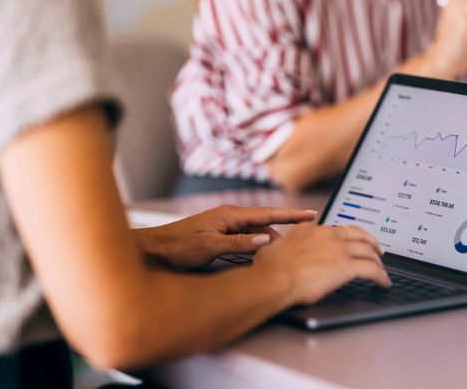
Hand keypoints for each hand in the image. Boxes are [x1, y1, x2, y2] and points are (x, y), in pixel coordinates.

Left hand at [134, 206, 316, 268]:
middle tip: (306, 238)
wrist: (155, 248)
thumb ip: (238, 243)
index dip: (292, 215)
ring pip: (257, 231)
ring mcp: (226, 224)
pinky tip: (264, 252)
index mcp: (230, 214)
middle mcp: (230, 216)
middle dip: (286, 228)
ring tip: (288, 250)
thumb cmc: (177, 246)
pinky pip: (248, 236)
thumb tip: (265, 240)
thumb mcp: (209, 246)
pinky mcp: (222, 233)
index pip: (268, 213)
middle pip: (266, 222)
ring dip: (271, 240)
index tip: (311, 214)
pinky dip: (259, 244)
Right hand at [255, 223, 390, 304]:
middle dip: (370, 241)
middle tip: (377, 249)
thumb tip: (278, 248)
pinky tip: (383, 282)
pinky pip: (371, 269)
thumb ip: (281, 245)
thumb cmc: (268, 269)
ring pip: (368, 251)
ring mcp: (339, 249)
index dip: (347, 236)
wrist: (274, 279)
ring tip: (381, 267)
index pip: (336, 229)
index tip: (350, 241)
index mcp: (310, 229)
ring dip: (377, 260)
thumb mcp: (271, 248)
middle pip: (357, 234)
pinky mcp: (347, 266)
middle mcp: (327, 235)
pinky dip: (381, 276)